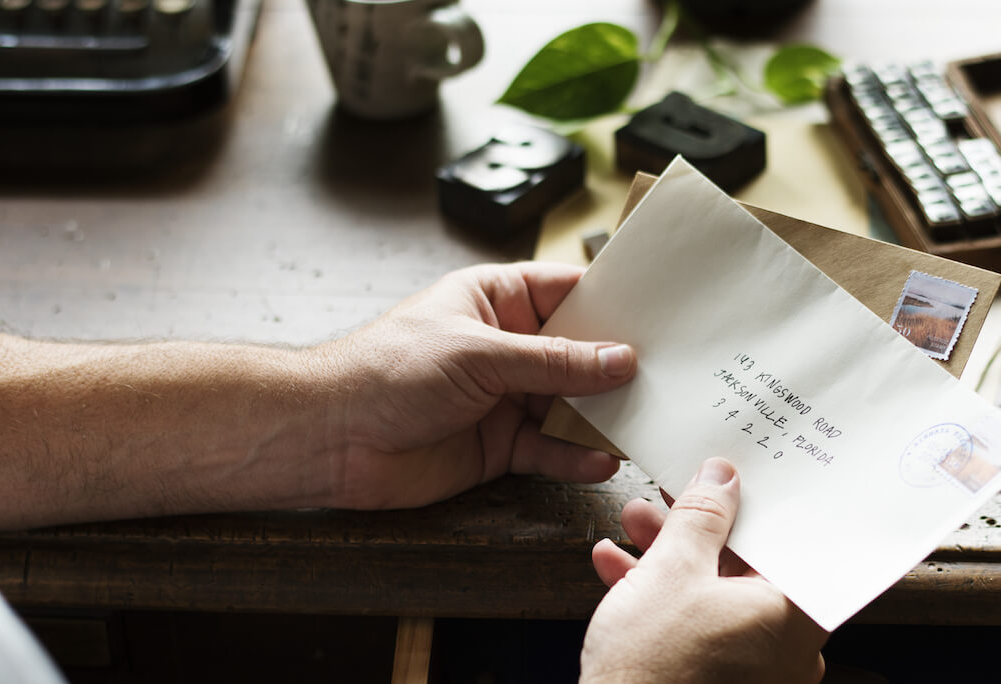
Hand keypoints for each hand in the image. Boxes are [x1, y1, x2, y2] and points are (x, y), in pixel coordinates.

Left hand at [308, 261, 634, 509]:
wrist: (332, 437)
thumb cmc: (387, 371)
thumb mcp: (479, 354)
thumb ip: (553, 361)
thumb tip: (619, 359)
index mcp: (496, 300)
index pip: (568, 291)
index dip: (611, 301)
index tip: (660, 313)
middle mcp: (505, 346)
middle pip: (578, 353)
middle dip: (618, 367)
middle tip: (668, 377)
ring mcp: (504, 398)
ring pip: (570, 405)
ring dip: (602, 417)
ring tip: (641, 424)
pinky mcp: (499, 446)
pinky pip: (549, 450)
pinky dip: (574, 456)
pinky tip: (599, 460)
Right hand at [581, 458, 827, 683]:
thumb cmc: (653, 668)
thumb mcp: (671, 570)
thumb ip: (702, 517)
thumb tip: (722, 479)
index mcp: (794, 617)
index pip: (792, 543)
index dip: (758, 505)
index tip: (731, 484)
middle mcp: (786, 650)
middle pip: (748, 568)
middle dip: (700, 528)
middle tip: (672, 498)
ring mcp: (754, 674)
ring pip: (716, 596)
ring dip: (672, 556)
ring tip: (635, 523)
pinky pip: (700, 630)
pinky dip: (664, 599)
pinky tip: (618, 567)